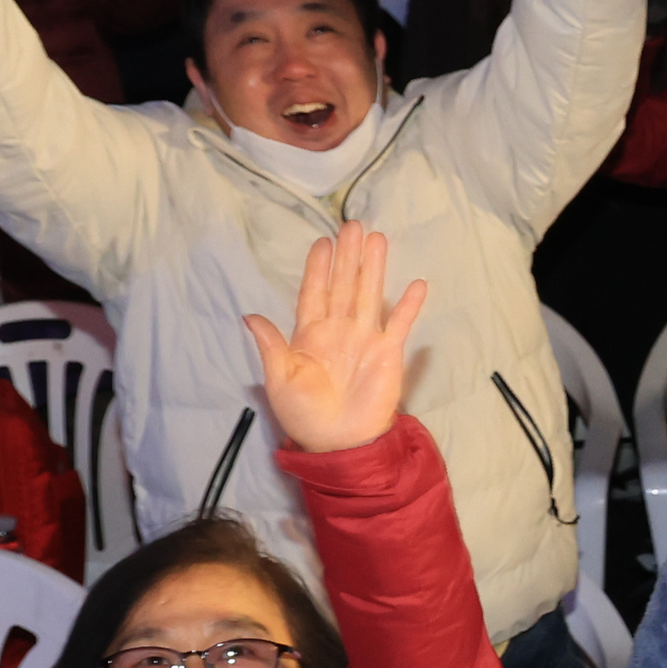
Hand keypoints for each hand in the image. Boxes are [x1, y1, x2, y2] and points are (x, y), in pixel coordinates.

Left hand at [243, 229, 424, 456]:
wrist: (337, 442)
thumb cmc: (303, 413)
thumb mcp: (279, 379)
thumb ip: (271, 345)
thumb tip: (250, 316)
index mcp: (309, 334)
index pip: (314, 292)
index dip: (318, 268)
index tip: (322, 241)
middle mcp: (339, 330)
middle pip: (345, 285)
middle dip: (348, 256)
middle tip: (353, 225)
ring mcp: (365, 339)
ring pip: (370, 295)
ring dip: (375, 268)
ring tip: (378, 239)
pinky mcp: (388, 353)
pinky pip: (400, 324)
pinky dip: (409, 306)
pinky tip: (416, 284)